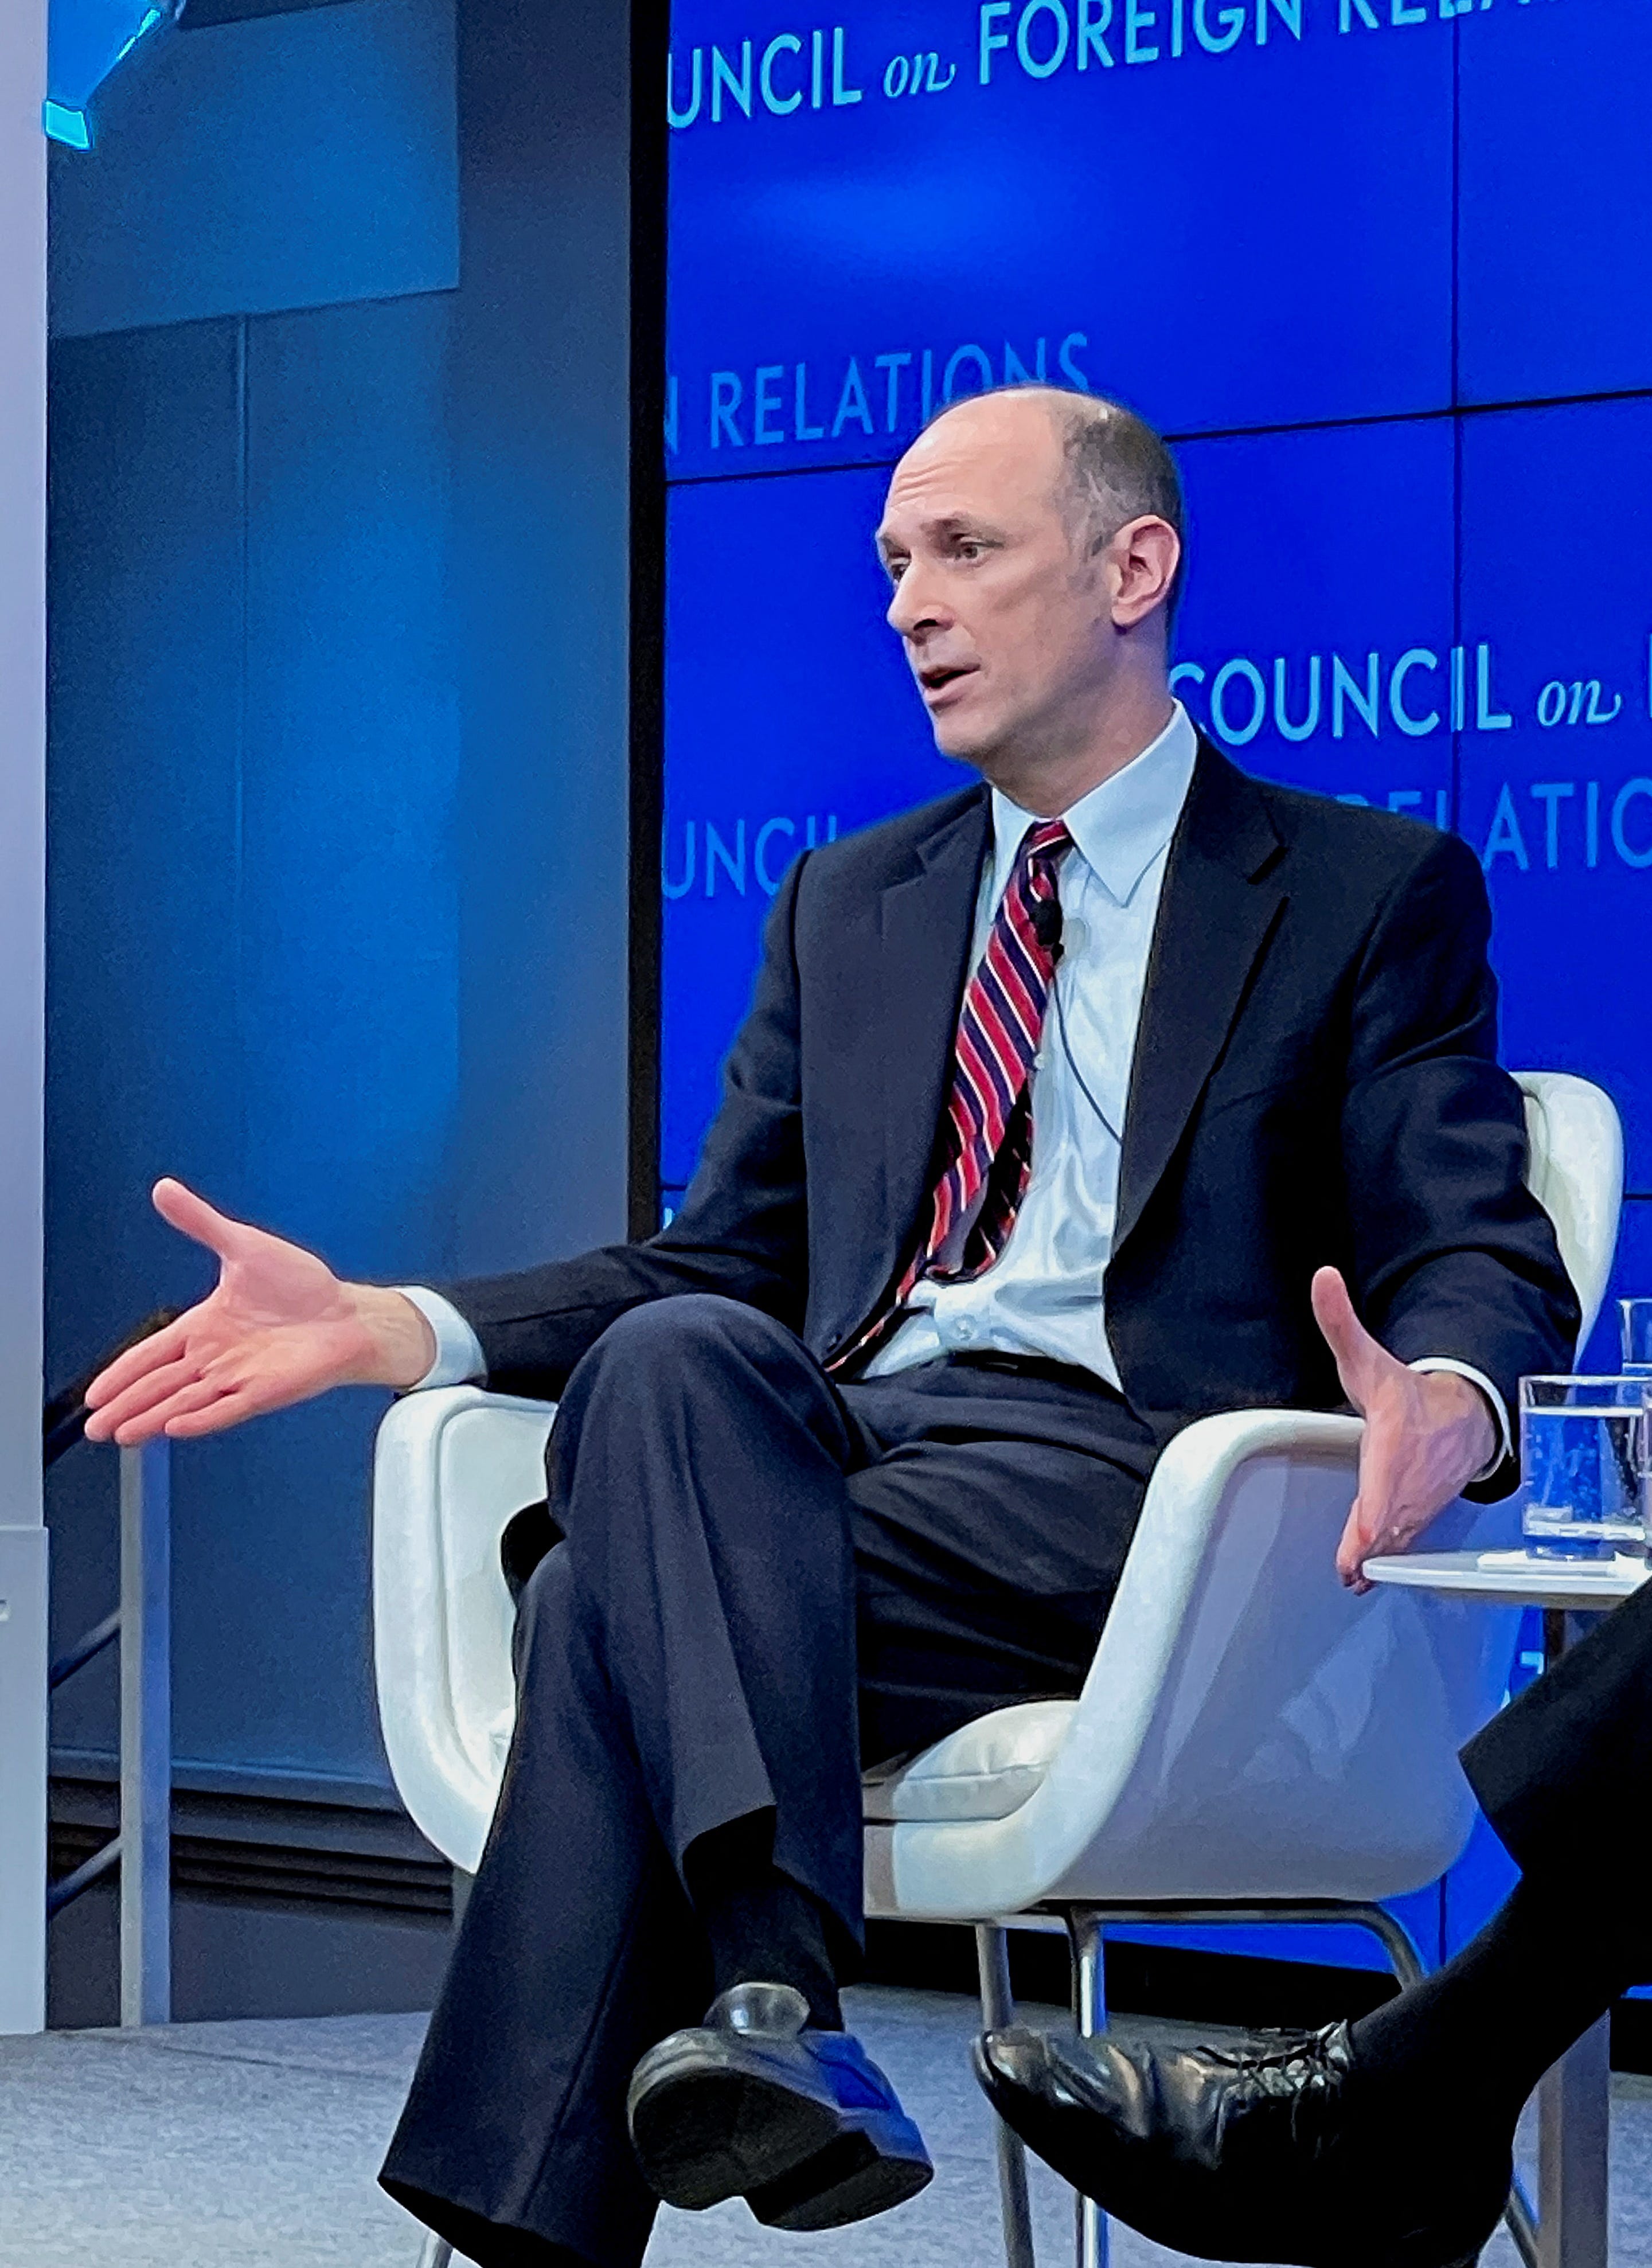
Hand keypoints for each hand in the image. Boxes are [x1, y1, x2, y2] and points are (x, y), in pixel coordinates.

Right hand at [83, 1179, 436, 1445]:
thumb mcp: (243, 1245)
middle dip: (124, 1405)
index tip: (94, 1392)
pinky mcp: (264, 1391)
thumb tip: (165, 1189)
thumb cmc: (303, 1285)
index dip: (121, 1372)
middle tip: (94, 1427)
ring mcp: (238, 1377)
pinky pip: (226, 1408)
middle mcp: (216, 1356)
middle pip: (159, 1385)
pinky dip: (201, 1418)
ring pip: (183, 1402)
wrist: (348, 1313)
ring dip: (151, 1417)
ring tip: (121, 1433)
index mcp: (205, 1326)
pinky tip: (175, 1427)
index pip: (151, 1353)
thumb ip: (201, 1221)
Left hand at [1311, 1266, 1497, 1593]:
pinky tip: (1366, 1576)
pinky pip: (1402, 1540)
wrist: (1463, 1417)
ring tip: (1354, 1575)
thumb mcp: (1367, 1357)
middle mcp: (1409, 1476)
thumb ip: (1340, 1321)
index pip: (1386, 1479)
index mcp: (1395, 1439)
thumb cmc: (1407, 1393)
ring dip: (1378, 1557)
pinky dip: (1387, 1558)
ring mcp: (1417, 1499)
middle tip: (1351, 1568)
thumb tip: (1322, 1278)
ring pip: (1397, 1534)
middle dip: (1373, 1543)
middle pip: (1390, 1516)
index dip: (1377, 1508)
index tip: (1366, 1530)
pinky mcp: (1418, 1515)